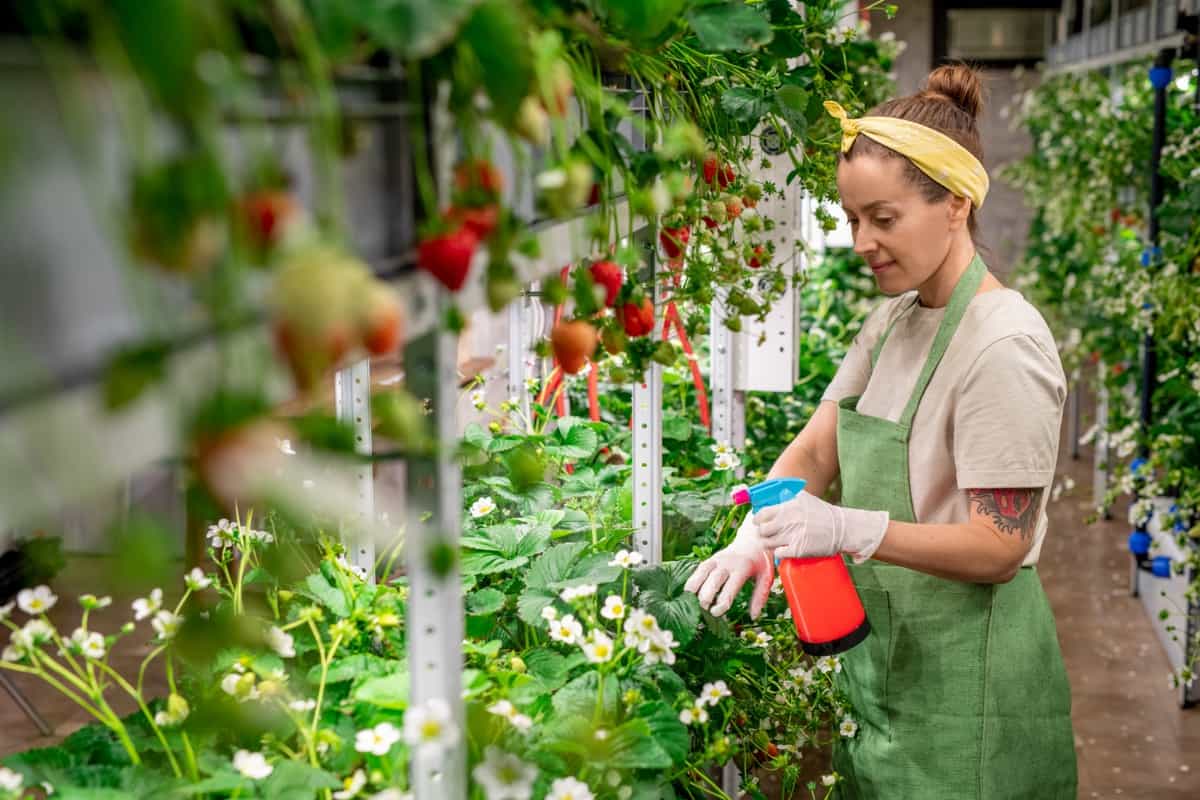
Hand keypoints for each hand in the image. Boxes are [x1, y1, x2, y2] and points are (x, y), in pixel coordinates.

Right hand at [684, 514, 774, 618]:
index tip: (716, 613)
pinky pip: (699, 569)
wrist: (754, 540)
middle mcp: (728, 563)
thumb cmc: (761, 562)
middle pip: (712, 581)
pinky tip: (689, 591)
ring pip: (702, 572)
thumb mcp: (766, 578)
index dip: (720, 604)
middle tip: (705, 609)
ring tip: (691, 601)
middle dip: (705, 598)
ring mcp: (718, 559)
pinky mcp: (712, 558)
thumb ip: (760, 597)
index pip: (729, 590)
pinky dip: (693, 580)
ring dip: (695, 588)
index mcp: (743, 569)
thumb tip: (753, 617)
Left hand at [754, 491, 888, 562]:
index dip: (757, 520)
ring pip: (768, 543)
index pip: (762, 514)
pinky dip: (779, 553)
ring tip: (774, 543)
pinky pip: (778, 553)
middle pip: (762, 530)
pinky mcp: (799, 549)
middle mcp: (789, 519)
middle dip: (762, 533)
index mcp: (789, 506)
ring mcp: (793, 535)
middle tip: (767, 535)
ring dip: (769, 544)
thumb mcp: (805, 500)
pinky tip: (784, 550)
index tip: (758, 523)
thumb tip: (771, 501)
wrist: (843, 528)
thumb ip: (787, 499)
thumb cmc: (823, 514)